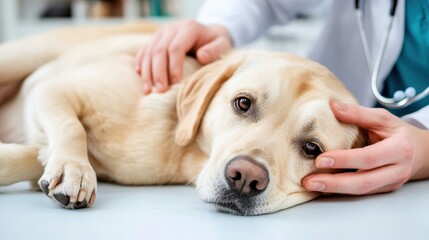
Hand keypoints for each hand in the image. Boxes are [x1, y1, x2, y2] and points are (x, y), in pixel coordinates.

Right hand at [134, 19, 231, 93]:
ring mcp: (162, 32)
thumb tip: (202, 56)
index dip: (173, 67)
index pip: (176, 48)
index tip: (176, 84)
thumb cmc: (216, 43)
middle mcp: (172, 28)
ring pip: (149, 51)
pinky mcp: (155, 38)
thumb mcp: (223, 44)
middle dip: (158, 73)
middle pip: (159, 50)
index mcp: (189, 28)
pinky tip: (139, 75)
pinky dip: (140, 63)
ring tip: (148, 90)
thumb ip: (215, 50)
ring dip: (147, 72)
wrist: (208, 33)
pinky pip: (144, 50)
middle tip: (160, 91)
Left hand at [302, 101, 428, 194]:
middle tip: (310, 181)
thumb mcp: (383, 118)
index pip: (369, 157)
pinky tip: (323, 188)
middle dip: (334, 183)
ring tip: (311, 185)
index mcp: (399, 149)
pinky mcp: (383, 190)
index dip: (344, 160)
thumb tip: (333, 106)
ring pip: (361, 191)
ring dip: (334, 190)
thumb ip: (358, 113)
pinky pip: (361, 192)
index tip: (321, 160)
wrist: (420, 152)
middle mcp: (397, 170)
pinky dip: (340, 191)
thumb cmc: (399, 133)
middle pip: (364, 181)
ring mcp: (390, 183)